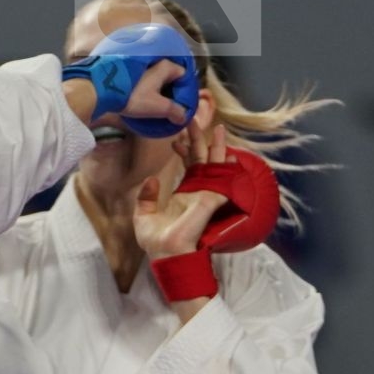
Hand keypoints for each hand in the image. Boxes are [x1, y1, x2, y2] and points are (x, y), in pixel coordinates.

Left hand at [119, 59, 190, 128]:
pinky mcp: (128, 71)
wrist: (102, 90)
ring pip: (156, 78)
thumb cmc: (133, 97)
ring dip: (159, 91)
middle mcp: (155, 62)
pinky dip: (147, 89)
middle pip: (170, 77)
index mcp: (165, 66)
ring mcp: (140, 65)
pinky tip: (143, 101)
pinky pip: (144, 80)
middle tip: (171, 107)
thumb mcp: (158, 107)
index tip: (182, 103)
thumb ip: (175, 111)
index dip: (185, 90)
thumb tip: (184, 116)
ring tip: (157, 106)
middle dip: (172, 91)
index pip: (184, 75)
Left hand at [135, 121, 228, 258]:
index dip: (183, 150)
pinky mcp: (211, 199)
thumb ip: (147, 196)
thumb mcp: (144, 215)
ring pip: (214, 165)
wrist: (166, 252)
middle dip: (199, 140)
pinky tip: (229, 153)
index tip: (175, 139)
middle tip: (194, 120)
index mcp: (184, 195)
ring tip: (218, 128)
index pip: (187, 166)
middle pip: (202, 161)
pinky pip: (223, 180)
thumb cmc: (156, 240)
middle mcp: (197, 192)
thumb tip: (153, 178)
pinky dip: (228, 167)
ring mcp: (205, 195)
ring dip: (216, 146)